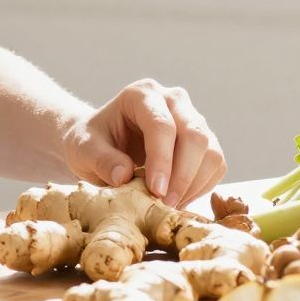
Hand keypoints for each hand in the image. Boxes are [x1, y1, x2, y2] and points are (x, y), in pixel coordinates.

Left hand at [63, 79, 226, 205]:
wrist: (100, 143)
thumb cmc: (91, 143)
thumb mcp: (83, 149)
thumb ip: (100, 160)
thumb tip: (123, 175)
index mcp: (142, 94)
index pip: (162, 126)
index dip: (162, 160)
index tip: (156, 192)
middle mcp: (173, 100)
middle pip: (195, 135)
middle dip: (183, 175)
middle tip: (164, 205)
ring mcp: (192, 118)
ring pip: (211, 151)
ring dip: (194, 184)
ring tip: (168, 206)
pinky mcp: (203, 141)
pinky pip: (215, 165)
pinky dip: (201, 187)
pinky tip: (177, 199)